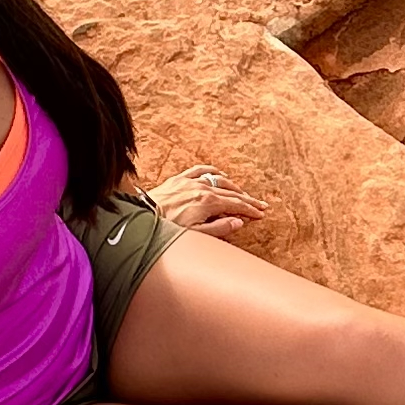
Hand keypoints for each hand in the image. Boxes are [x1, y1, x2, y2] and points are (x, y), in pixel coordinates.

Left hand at [147, 160, 266, 235]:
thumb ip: (220, 228)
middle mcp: (202, 188)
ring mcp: (191, 181)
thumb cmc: (169, 227)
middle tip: (261, 205)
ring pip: (219, 180)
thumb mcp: (197, 234)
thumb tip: (239, 222)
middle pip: (232, 193)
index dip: (250, 210)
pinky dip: (213, 172)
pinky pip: (200, 170)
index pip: (236, 205)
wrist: (144, 215)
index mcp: (209, 202)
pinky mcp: (180, 179)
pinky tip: (220, 174)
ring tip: (243, 193)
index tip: (261, 213)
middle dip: (248, 200)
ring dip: (234, 187)